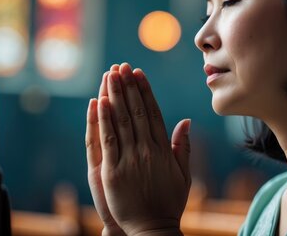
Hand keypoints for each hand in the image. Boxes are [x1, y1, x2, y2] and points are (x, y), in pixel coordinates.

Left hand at [92, 63, 191, 234]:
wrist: (153, 229)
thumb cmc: (169, 203)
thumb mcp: (183, 175)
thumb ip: (183, 147)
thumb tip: (186, 121)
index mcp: (163, 150)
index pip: (153, 113)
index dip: (145, 92)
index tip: (139, 74)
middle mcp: (147, 150)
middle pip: (136, 112)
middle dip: (128, 87)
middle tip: (121, 66)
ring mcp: (130, 160)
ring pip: (121, 121)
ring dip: (115, 96)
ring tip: (110, 76)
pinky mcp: (113, 172)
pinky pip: (108, 140)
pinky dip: (104, 120)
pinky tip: (100, 102)